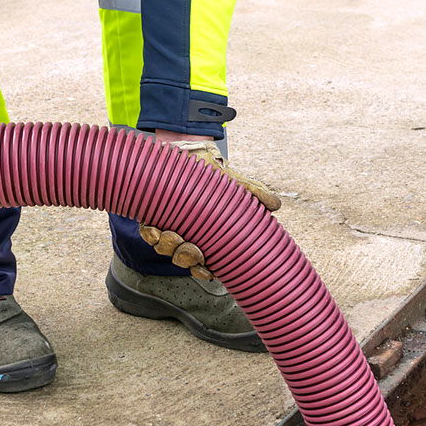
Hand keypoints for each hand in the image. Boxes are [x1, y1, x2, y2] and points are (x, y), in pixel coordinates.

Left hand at [137, 133, 280, 278]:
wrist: (191, 154)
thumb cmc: (215, 174)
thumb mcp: (237, 184)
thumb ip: (256, 194)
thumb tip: (276, 205)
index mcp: (209, 236)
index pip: (206, 264)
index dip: (204, 272)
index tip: (207, 270)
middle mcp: (189, 235)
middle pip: (184, 260)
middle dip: (186, 258)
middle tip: (191, 248)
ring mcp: (170, 227)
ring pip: (166, 249)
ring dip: (168, 247)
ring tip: (172, 235)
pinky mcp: (153, 216)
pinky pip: (148, 234)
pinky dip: (151, 235)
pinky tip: (155, 229)